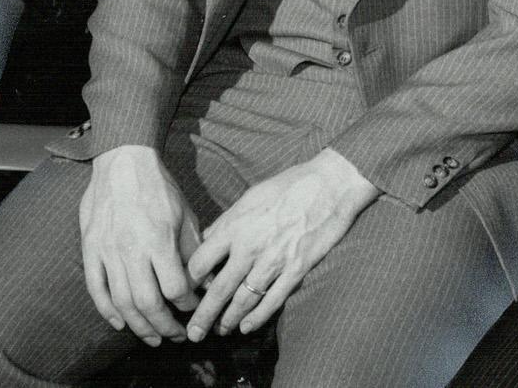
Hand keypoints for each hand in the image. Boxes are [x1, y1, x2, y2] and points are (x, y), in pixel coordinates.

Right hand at [80, 145, 201, 345]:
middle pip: (147, 304)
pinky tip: (120, 323)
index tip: (194, 308)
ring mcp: (107, 250)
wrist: (123, 161)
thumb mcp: (185, 215)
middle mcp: (131, 249)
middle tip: (175, 336)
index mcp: (158, 239)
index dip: (188, 305)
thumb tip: (204, 283)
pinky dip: (107, 311)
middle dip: (164, 326)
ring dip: (138, 327)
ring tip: (152, 337)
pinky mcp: (90, 248)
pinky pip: (96, 288)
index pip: (175, 288)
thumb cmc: (158, 187)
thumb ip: (192, 252)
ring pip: (121, 303)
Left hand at [183, 148, 380, 340]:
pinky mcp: (296, 269)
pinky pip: (273, 300)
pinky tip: (247, 327)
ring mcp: (273, 261)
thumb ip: (227, 221)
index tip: (187, 291)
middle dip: (204, 315)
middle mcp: (250, 246)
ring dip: (229, 319)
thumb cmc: (288, 186)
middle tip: (193, 333)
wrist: (329, 185)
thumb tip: (208, 240)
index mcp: (235, 226)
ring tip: (220, 330)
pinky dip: (258, 317)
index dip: (191, 280)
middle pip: (218, 289)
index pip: (200, 262)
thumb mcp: (249, 196)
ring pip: (244, 300)